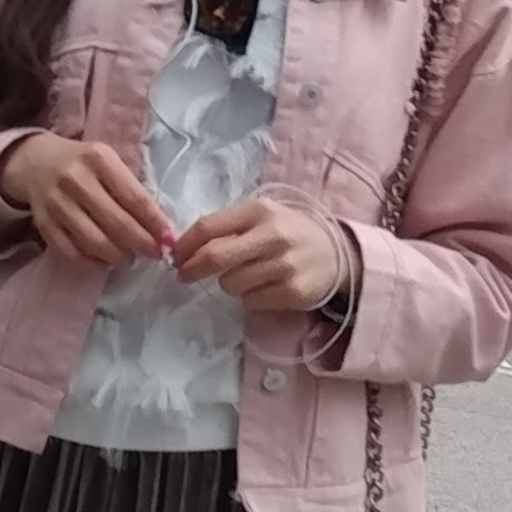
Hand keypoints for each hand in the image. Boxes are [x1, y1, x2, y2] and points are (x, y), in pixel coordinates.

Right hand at [0, 131, 175, 266]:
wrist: (35, 162)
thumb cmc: (82, 163)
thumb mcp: (108, 162)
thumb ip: (130, 188)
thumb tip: (159, 227)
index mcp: (98, 159)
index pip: (134, 197)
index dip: (154, 222)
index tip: (170, 239)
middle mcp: (76, 180)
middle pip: (117, 222)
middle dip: (142, 243)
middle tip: (156, 253)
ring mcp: (57, 204)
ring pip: (95, 241)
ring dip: (119, 255)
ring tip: (130, 256)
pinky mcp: (43, 224)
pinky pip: (72, 252)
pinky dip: (93, 261)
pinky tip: (104, 258)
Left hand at [169, 194, 351, 311]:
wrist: (336, 254)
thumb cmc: (289, 232)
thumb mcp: (262, 216)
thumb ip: (228, 226)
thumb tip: (183, 248)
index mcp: (259, 210)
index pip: (208, 227)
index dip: (184, 245)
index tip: (174, 256)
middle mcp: (272, 235)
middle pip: (215, 257)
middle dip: (193, 269)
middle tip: (184, 275)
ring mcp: (284, 265)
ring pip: (230, 284)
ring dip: (228, 283)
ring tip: (245, 275)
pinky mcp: (293, 292)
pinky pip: (250, 301)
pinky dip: (249, 297)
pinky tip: (263, 286)